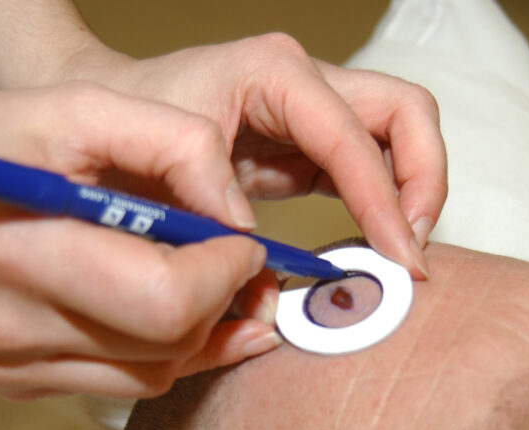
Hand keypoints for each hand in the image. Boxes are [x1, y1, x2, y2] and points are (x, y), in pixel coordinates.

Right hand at [0, 84, 281, 398]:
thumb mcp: (75, 108)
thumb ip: (172, 145)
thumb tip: (237, 216)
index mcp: (22, 254)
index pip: (163, 300)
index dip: (225, 274)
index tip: (244, 242)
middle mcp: (12, 329)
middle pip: (167, 346)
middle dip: (225, 304)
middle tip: (244, 268)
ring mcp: (11, 367)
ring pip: (153, 376)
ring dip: (201, 333)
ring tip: (215, 287)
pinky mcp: (15, 384)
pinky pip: (120, 384)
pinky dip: (160, 351)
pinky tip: (168, 311)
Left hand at [53, 34, 446, 277]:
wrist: (105, 115)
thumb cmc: (128, 121)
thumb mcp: (156, 148)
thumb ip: (206, 189)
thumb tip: (257, 247)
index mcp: (275, 71)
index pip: (355, 137)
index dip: (386, 200)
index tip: (401, 259)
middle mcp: (307, 82)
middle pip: (406, 114)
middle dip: (424, 182)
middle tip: (413, 252)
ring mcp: (314, 113)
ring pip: (401, 137)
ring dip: (413, 195)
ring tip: (402, 256)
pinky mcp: (310, 148)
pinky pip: (370, 170)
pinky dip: (384, 207)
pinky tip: (376, 249)